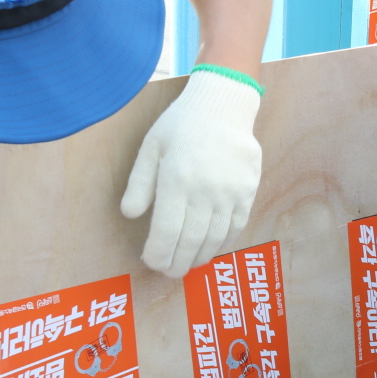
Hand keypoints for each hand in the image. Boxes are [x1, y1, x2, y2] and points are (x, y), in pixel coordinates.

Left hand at [121, 68, 262, 278]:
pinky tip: (212, 249)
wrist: (223, 105)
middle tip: (170, 272)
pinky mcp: (247, 191)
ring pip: (214, 238)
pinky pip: (236, 226)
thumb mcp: (150, 147)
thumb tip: (130, 215)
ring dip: (200, 257)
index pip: (165, 230)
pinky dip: (223, 243)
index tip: (152, 262)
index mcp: (176, 180)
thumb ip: (140, 183)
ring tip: (189, 265)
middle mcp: (204, 190)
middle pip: (190, 240)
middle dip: (177, 262)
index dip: (158, 253)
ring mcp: (229, 193)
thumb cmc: (180, 125)